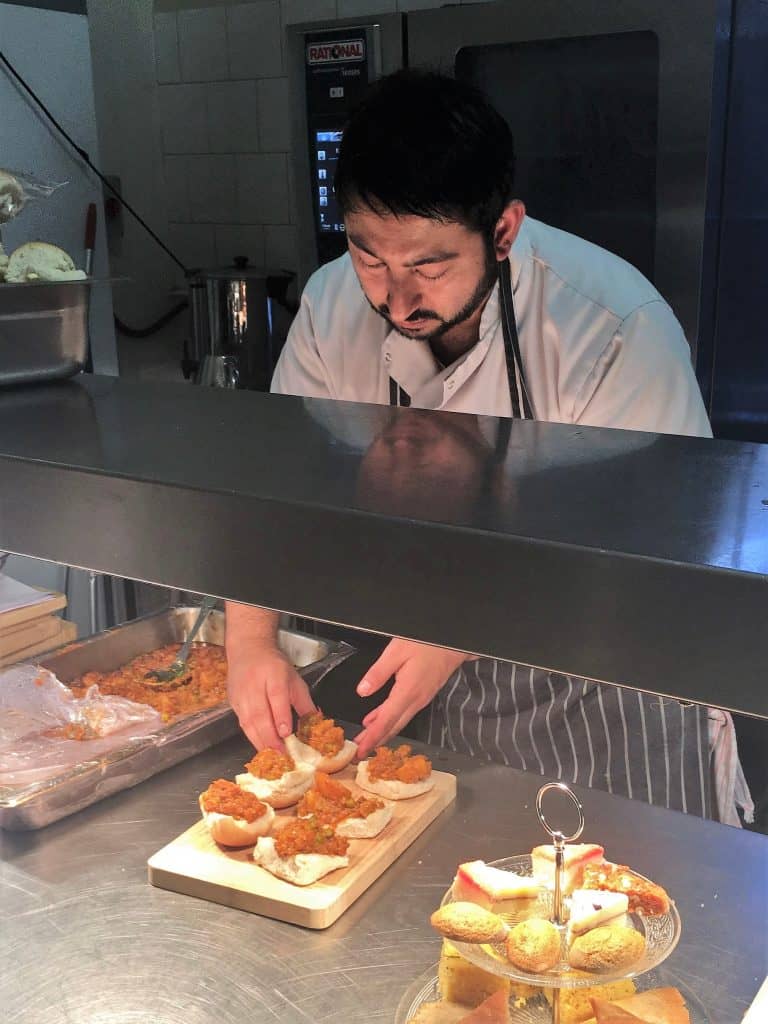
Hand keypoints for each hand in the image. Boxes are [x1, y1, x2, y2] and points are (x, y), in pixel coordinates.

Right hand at [227, 642, 315, 750]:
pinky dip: (251, 737)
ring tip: (272, 756)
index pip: (276, 696)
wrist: (248, 649)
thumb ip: (304, 703)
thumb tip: (315, 724)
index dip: (280, 716)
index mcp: (274, 674)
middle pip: (260, 713)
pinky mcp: (233, 701)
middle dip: (270, 737)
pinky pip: (241, 723)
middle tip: (281, 755)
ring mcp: (241, 693)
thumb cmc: (274, 666)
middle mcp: (255, 683)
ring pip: (248, 721)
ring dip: (260, 741)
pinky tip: (261, 747)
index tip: (286, 734)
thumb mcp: (295, 679)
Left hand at [351, 639, 469, 758]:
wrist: (453, 643)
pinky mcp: (423, 694)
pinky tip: (377, 719)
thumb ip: (378, 672)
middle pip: (393, 726)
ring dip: (381, 732)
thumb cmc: (427, 644)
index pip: (386, 721)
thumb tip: (362, 691)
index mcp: (408, 692)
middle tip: (359, 753)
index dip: (372, 737)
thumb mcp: (397, 651)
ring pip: (398, 721)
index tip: (360, 750)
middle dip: (375, 740)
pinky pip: (404, 712)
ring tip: (365, 739)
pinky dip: (389, 720)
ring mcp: (421, 698)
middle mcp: (416, 700)